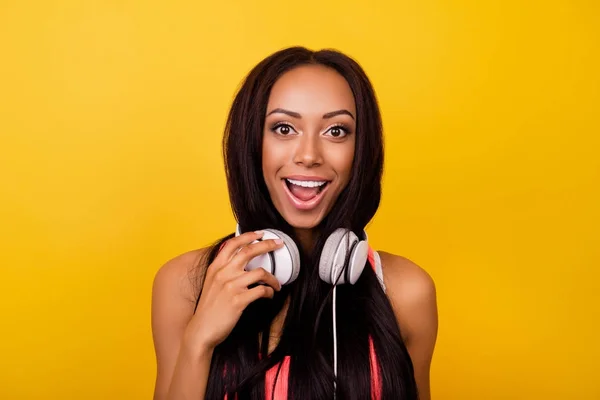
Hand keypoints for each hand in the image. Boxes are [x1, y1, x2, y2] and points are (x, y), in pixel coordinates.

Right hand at [184, 231, 283, 351]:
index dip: (248, 236)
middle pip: (249, 251)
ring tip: (277, 284)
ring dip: (273, 278)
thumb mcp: (211, 283)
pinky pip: (261, 291)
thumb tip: (241, 262)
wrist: (201, 330)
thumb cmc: (209, 308)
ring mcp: (231, 286)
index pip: (233, 244)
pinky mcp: (238, 301)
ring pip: (261, 272)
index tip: (261, 233)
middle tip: (279, 244)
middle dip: (267, 245)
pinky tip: (270, 295)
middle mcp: (223, 273)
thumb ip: (223, 270)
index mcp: (216, 267)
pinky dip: (269, 292)